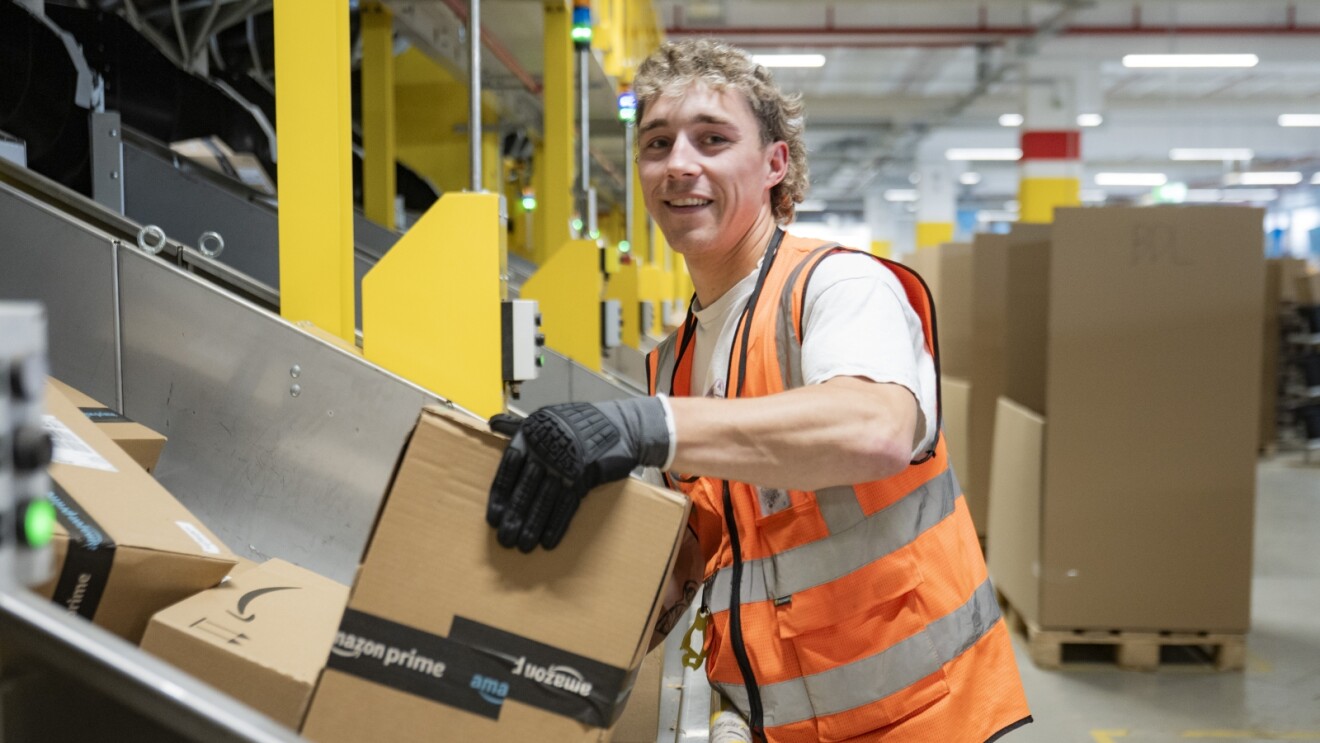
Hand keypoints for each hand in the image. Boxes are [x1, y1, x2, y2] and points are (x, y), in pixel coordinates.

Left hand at [487, 398, 669, 551]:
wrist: (622, 426)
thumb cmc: (578, 425)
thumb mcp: (545, 420)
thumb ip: (516, 426)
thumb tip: (491, 423)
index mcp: (531, 436)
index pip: (508, 470)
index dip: (500, 496)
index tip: (494, 518)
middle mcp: (546, 451)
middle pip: (525, 489)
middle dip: (514, 516)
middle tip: (505, 540)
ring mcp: (566, 464)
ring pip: (545, 500)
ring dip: (533, 525)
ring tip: (524, 546)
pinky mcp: (585, 476)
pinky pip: (568, 504)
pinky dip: (557, 523)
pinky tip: (549, 541)